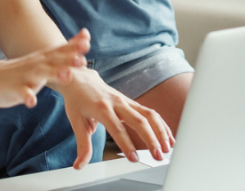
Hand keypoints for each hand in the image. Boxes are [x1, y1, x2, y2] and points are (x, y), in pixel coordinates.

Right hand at [0, 31, 88, 108]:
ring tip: (67, 75)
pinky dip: (27, 97)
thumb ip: (57, 59)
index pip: (60, 50)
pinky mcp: (14, 89)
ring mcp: (25, 77)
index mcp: (43, 60)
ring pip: (41, 74)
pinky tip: (32, 101)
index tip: (88, 39)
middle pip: (55, 60)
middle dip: (69, 59)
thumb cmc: (17, 72)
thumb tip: (78, 55)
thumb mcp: (40, 63)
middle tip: (83, 58)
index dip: (74, 45)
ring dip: (54, 74)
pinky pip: (21, 93)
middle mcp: (36, 65)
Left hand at [54, 54, 174, 168]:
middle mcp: (117, 102)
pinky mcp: (132, 102)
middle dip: (151, 139)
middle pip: (139, 121)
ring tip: (167, 148)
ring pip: (149, 114)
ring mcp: (126, 101)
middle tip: (158, 156)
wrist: (80, 79)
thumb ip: (82, 145)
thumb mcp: (75, 122)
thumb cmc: (77, 100)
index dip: (126, 145)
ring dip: (160, 131)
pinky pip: (150, 112)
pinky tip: (168, 137)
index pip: (117, 129)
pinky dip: (161, 124)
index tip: (134, 158)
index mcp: (102, 108)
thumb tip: (79, 165)